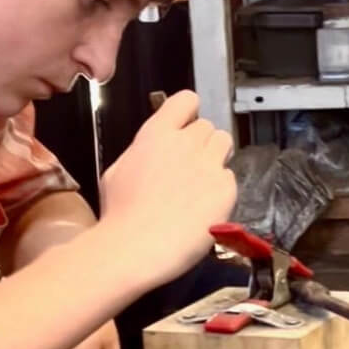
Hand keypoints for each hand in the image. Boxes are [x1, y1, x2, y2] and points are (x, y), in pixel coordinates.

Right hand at [98, 90, 236, 287]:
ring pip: (225, 144)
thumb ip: (144, 152)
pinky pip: (230, 178)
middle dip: (201, 143)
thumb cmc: (119, 215)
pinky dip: (221, 190)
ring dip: (216, 157)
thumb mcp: (118, 171)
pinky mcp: (226, 188)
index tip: (185, 127)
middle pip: (208, 126)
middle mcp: (186, 142)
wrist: (134, 248)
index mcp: (156, 134)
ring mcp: (209, 164)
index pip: (186, 100)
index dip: (188, 113)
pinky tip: (204, 207)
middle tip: (190, 168)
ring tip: (202, 182)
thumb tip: (156, 152)